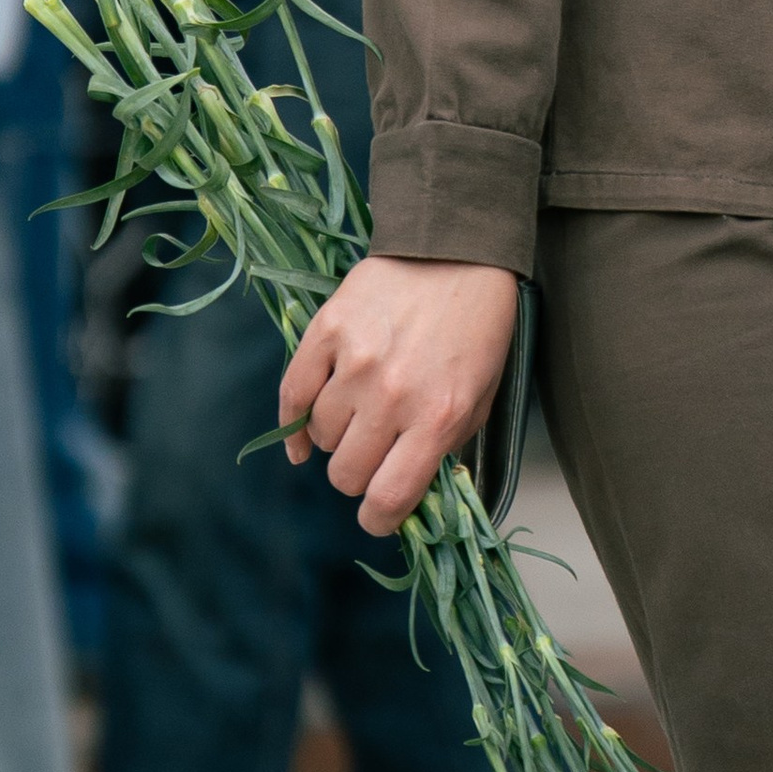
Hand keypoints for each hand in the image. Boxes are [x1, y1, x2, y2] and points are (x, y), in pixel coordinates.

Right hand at [279, 253, 519, 535]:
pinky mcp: (327, 331)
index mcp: (438, 417)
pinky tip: (302, 435)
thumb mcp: (480, 396)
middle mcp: (393, 396)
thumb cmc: (475, 328)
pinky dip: (293, 423)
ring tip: (359, 414)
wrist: (456, 251)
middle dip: (359, 475)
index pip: (390, 498)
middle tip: (374, 454)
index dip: (380, 520)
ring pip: (320, 437)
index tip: (378, 517)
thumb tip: (408, 493)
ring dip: (336, 438)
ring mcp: (355, 363)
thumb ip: (445, 447)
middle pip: (346, 474)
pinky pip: (292, 396)